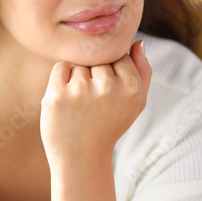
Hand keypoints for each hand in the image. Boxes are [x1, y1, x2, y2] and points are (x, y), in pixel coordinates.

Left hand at [40, 39, 150, 165]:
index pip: (119, 55)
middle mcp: (108, 88)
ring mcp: (81, 91)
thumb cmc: (109, 127)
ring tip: (80, 104)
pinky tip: (67, 99)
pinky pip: (61, 66)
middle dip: (94, 74)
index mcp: (131, 88)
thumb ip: (143, 72)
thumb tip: (138, 42)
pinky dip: (61, 78)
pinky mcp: (57, 95)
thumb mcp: (136, 104)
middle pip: (99, 58)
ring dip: (77, 77)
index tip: (108, 94)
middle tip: (93, 102)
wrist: (81, 158)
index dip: (112, 72)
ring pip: (80, 62)